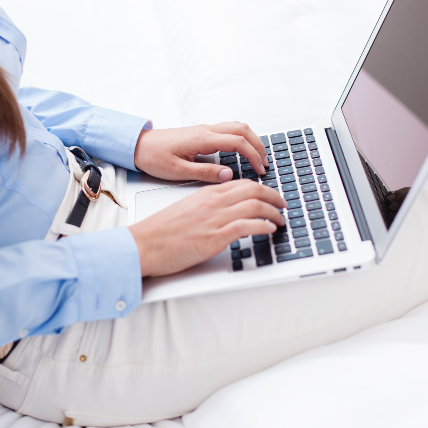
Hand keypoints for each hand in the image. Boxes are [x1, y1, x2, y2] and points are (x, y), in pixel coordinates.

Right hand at [128, 179, 286, 276]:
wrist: (145, 244)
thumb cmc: (161, 232)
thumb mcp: (187, 210)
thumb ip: (207, 208)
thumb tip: (224, 213)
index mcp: (206, 194)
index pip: (242, 183)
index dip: (261, 188)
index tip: (270, 196)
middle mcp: (213, 202)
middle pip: (253, 190)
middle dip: (274, 197)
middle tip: (283, 205)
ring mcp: (215, 218)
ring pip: (255, 206)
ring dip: (273, 213)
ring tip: (280, 220)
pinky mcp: (215, 237)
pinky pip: (247, 226)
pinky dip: (263, 226)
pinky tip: (269, 230)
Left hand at [133, 122, 269, 182]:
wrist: (138, 146)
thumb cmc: (154, 157)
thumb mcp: (178, 171)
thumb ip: (205, 173)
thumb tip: (228, 174)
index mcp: (202, 139)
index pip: (238, 142)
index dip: (253, 156)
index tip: (260, 170)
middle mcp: (206, 130)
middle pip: (242, 130)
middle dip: (258, 146)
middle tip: (265, 164)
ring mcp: (204, 129)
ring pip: (237, 126)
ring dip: (251, 139)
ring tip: (258, 157)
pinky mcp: (201, 133)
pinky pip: (228, 129)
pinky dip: (241, 138)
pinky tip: (242, 151)